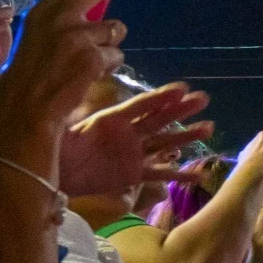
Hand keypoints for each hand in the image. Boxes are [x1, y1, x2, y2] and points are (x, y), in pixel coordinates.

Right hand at [0, 0, 144, 141]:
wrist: (28, 108)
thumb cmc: (37, 77)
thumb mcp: (43, 39)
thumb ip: (67, 20)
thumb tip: (99, 12)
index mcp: (42, 10)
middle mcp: (58, 16)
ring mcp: (75, 36)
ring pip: (115, 30)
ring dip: (110, 46)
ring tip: (85, 65)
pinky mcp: (91, 56)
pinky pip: (117, 55)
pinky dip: (109, 67)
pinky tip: (87, 77)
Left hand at [60, 83, 212, 196]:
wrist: (53, 173)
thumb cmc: (58, 148)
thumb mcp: (67, 128)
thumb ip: (81, 115)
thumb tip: (85, 99)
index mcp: (113, 119)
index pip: (141, 105)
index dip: (161, 97)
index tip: (182, 89)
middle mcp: (128, 134)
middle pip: (159, 119)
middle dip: (181, 110)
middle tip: (203, 99)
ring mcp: (133, 154)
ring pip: (165, 143)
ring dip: (186, 136)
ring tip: (209, 127)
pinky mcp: (133, 174)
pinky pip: (159, 173)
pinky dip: (178, 174)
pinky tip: (198, 174)